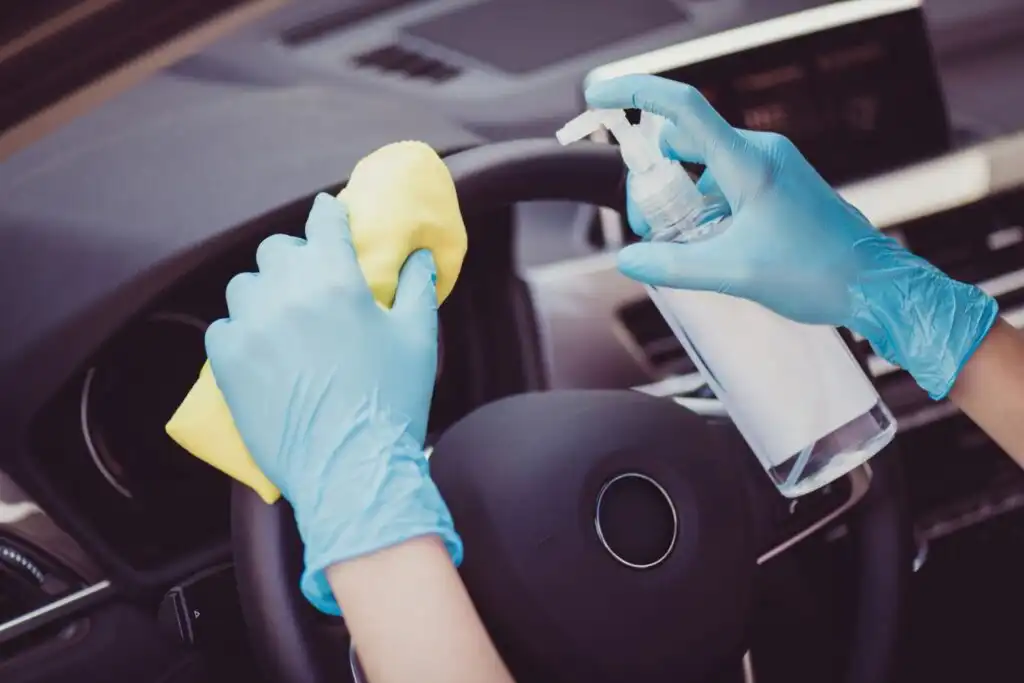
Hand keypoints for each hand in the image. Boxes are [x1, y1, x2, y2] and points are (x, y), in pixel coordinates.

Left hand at [205, 193, 461, 613]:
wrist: (351, 469)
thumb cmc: (392, 402)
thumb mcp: (418, 339)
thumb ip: (417, 288)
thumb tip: (420, 257)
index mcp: (338, 281)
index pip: (324, 222)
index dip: (328, 215)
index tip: (330, 216)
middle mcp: (289, 295)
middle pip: (277, 250)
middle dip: (295, 257)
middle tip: (311, 281)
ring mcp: (253, 327)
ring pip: (245, 286)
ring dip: (265, 293)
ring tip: (283, 319)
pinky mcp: (228, 362)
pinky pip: (223, 327)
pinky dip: (241, 332)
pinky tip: (262, 351)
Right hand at [586, 74, 997, 398]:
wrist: (873, 285)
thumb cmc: (816, 273)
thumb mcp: (733, 274)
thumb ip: (673, 265)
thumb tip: (628, 259)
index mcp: (748, 162)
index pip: (683, 108)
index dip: (636, 93)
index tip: (599, 95)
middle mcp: (759, 153)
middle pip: (681, 144)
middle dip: (654, 183)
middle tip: (651, 231)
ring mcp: (769, 166)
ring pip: (701, 168)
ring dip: (680, 202)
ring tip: (684, 249)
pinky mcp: (775, 184)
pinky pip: (723, 183)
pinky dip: (704, 210)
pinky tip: (711, 248)